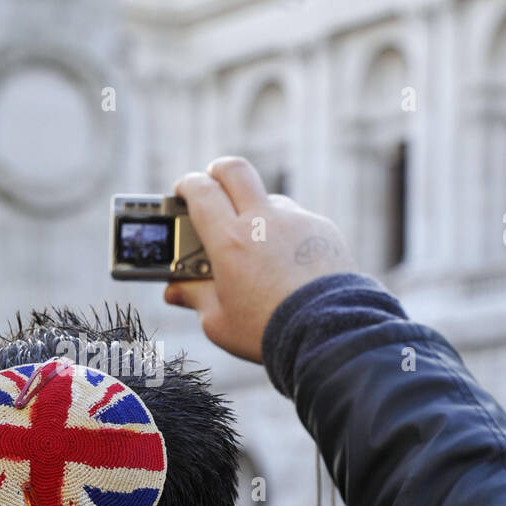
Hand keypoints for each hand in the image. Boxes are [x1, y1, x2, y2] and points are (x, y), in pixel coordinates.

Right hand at [164, 156, 356, 362]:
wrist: (329, 335)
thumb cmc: (267, 332)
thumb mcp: (219, 321)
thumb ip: (195, 297)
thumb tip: (176, 290)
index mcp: (229, 241)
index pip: (200, 190)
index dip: (187, 185)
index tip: (183, 192)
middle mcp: (262, 220)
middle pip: (234, 170)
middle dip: (217, 172)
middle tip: (211, 187)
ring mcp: (296, 220)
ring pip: (268, 198)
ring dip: (255, 211)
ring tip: (254, 246)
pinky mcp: (323, 229)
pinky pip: (297, 220)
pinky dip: (285, 233)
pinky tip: (288, 263)